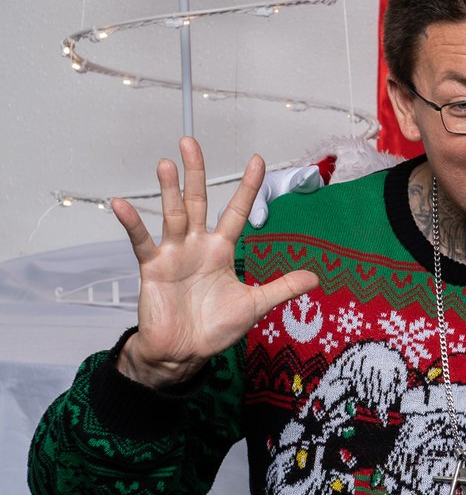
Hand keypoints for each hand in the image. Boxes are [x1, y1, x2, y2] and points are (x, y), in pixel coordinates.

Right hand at [113, 137, 319, 387]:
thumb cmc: (215, 328)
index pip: (236, 211)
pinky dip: (132, 224)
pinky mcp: (153, 268)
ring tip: (167, 163)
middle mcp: (197, 245)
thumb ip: (281, 288)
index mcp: (221, 250)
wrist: (184, 352)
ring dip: (169, 190)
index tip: (257, 159)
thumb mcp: (254, 305)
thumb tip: (315, 277)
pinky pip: (142, 241)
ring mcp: (173, 254)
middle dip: (195, 173)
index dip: (247, 187)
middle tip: (190, 141)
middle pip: (197, 202)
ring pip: (172, 214)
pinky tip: (121, 204)